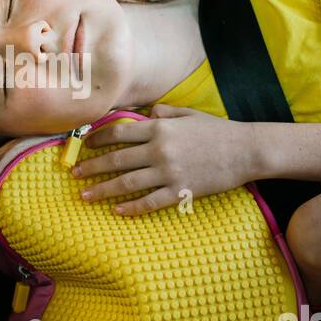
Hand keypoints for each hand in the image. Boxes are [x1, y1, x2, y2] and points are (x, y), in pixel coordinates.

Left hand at [71, 104, 265, 214]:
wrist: (245, 150)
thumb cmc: (218, 131)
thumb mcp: (190, 114)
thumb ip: (166, 111)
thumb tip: (149, 110)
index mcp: (160, 128)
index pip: (119, 132)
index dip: (98, 139)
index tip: (85, 145)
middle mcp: (159, 149)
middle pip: (116, 159)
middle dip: (92, 167)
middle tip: (74, 174)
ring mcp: (169, 172)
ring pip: (127, 183)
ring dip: (103, 190)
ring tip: (85, 195)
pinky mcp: (180, 190)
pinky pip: (150, 202)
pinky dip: (131, 207)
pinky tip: (117, 210)